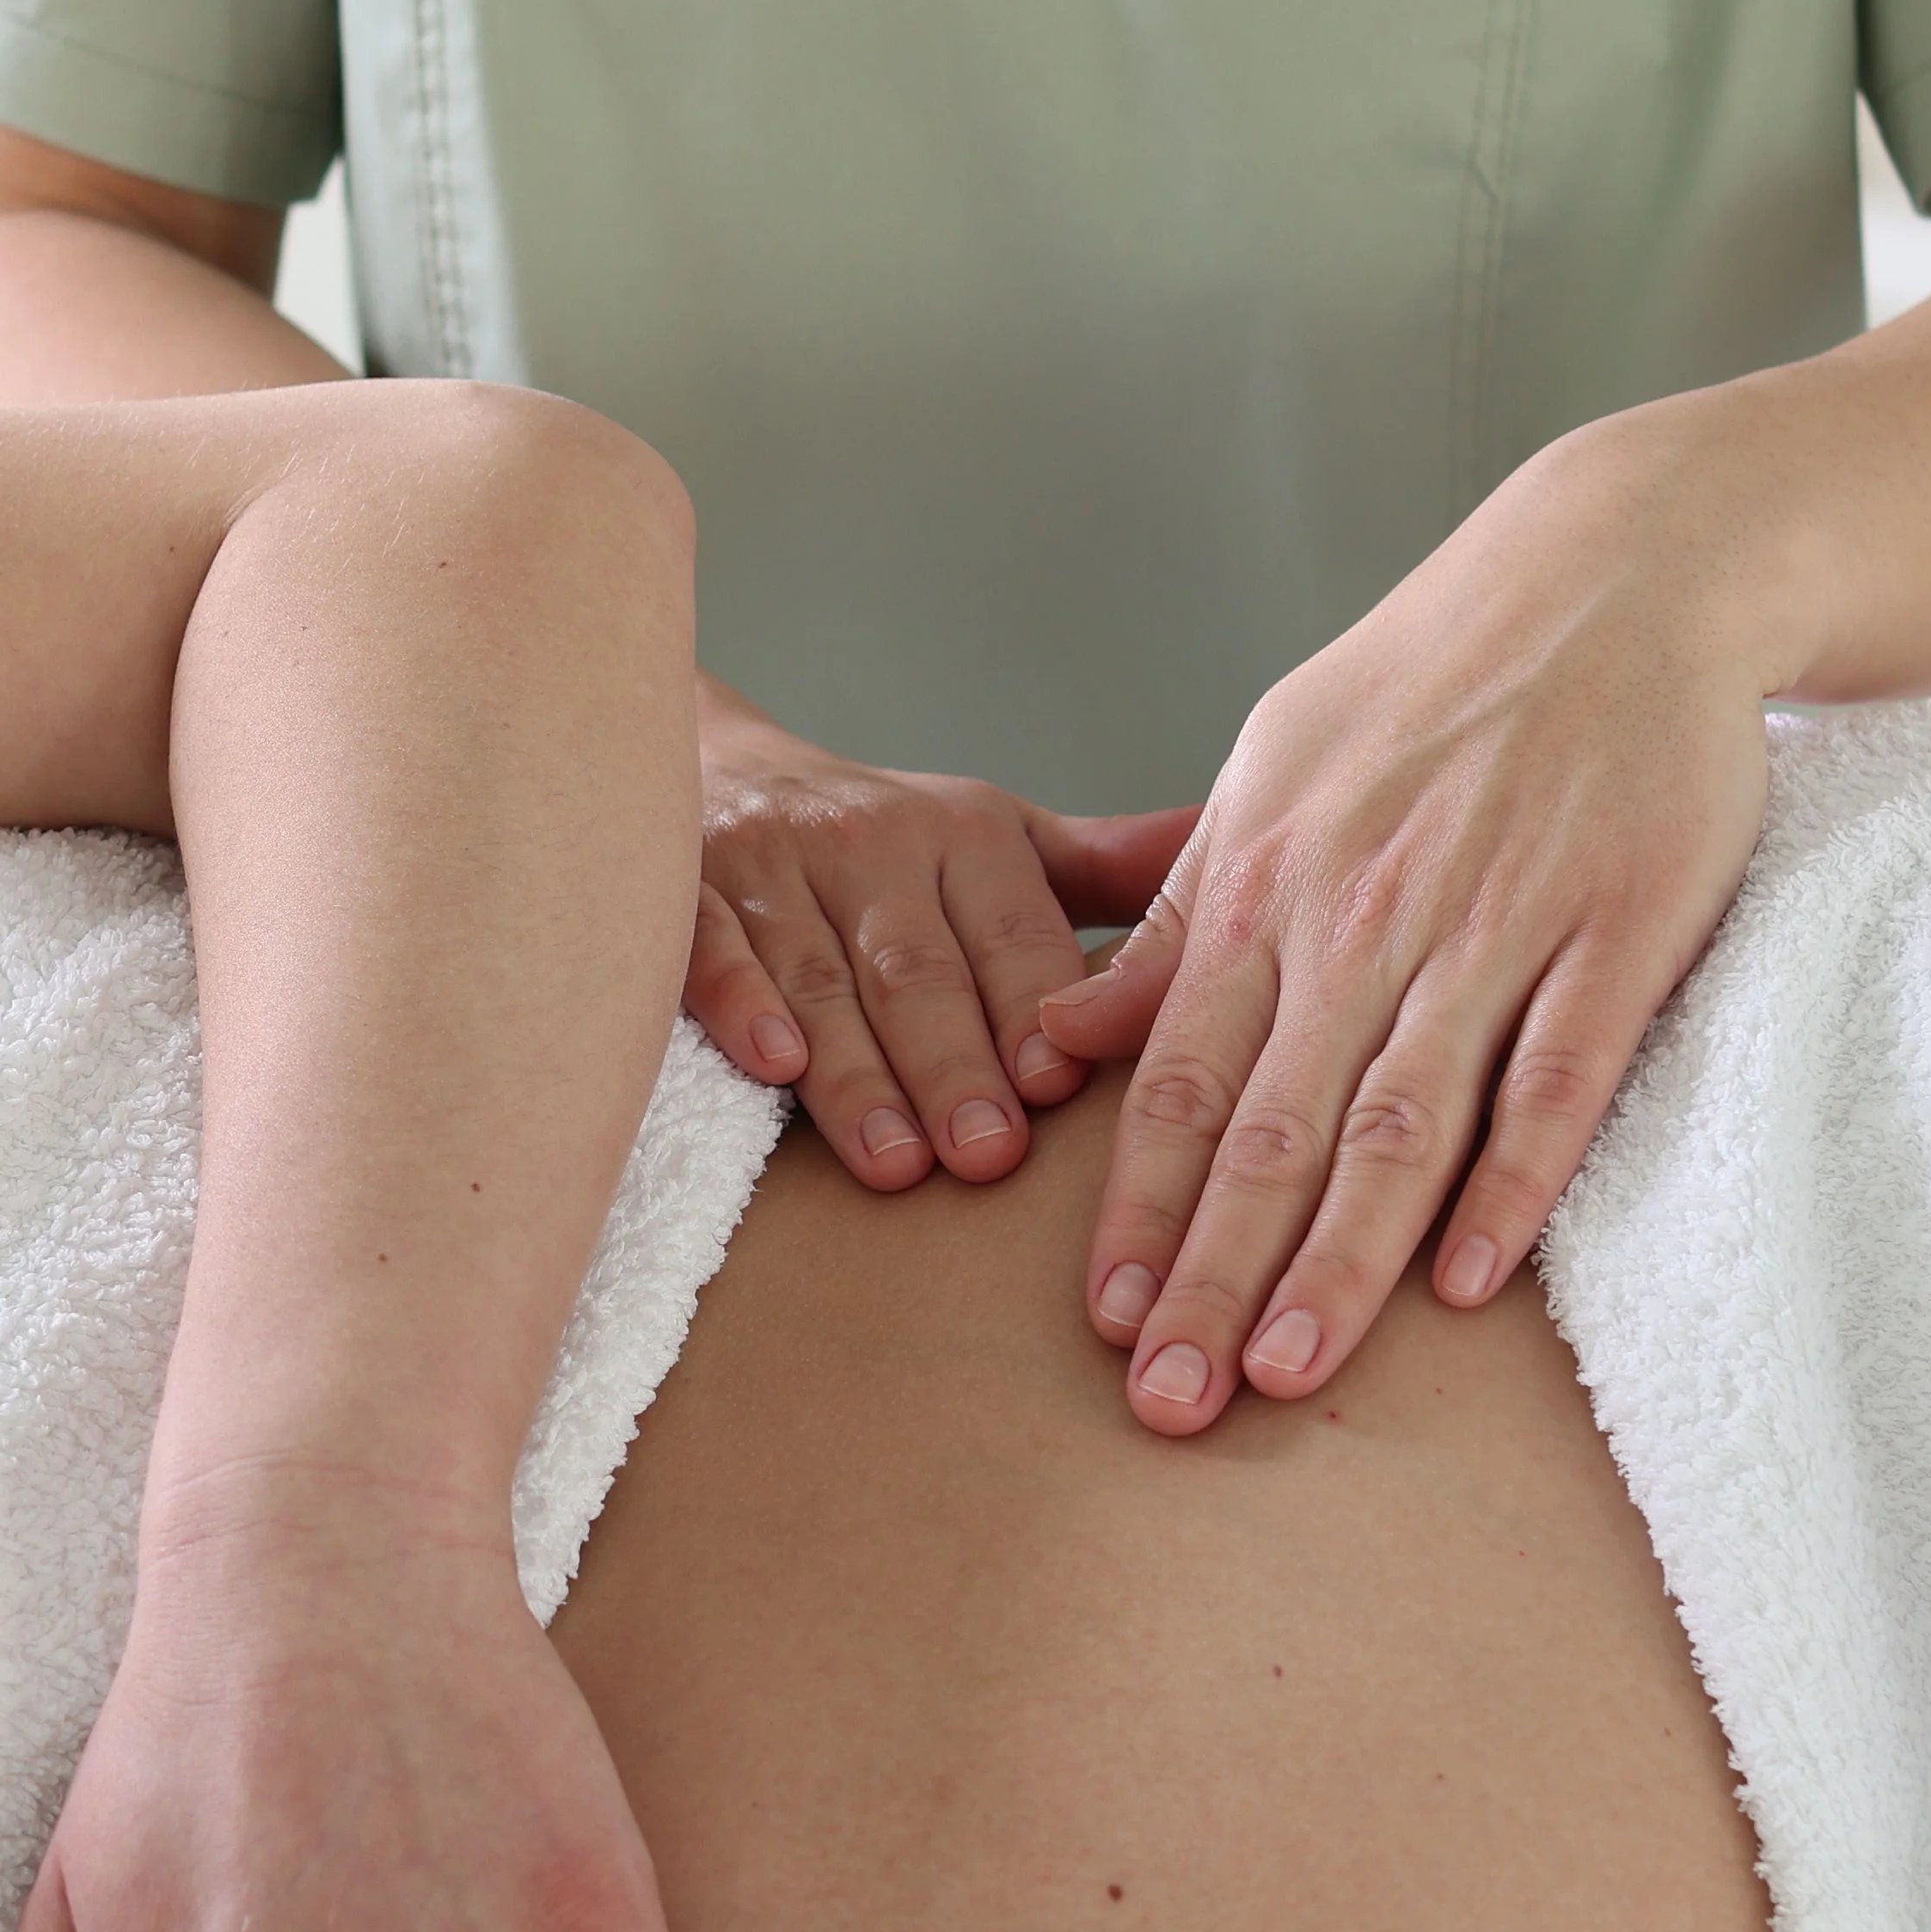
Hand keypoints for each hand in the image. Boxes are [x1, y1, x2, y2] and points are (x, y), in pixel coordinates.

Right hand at [685, 689, 1194, 1191]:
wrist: (715, 770)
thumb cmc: (888, 846)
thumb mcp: (1002, 846)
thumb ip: (1111, 873)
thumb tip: (1249, 852)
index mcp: (962, 835)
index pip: (1009, 926)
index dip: (1031, 1005)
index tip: (1056, 1084)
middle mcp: (868, 842)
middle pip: (917, 965)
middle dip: (953, 1063)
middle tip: (986, 1154)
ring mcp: (768, 867)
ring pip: (819, 975)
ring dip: (857, 1072)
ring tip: (895, 1161)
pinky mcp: (680, 892)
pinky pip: (707, 950)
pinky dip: (740, 1004)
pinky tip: (772, 1065)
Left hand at [1036, 454, 1780, 1433]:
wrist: (1620, 568)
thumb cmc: (1433, 681)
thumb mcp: (1267, 770)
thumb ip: (1175, 918)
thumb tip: (1061, 1040)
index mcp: (1268, 881)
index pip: (1179, 1078)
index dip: (1138, 1209)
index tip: (1103, 1321)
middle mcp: (1365, 914)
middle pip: (1272, 1128)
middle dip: (1212, 1275)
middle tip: (1169, 1401)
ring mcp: (1495, 923)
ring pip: (1399, 1122)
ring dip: (1338, 1260)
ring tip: (1286, 1372)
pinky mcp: (1620, 928)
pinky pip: (1557, 1077)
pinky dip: (1513, 1181)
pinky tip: (1470, 1281)